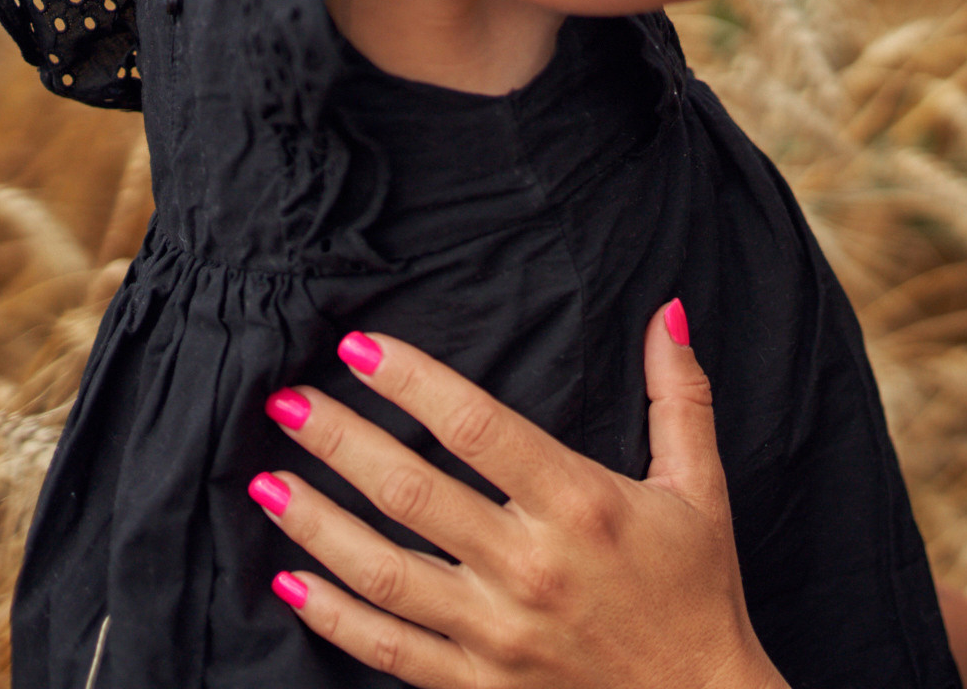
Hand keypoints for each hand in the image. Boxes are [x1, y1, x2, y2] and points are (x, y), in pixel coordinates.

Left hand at [254, 306, 785, 688]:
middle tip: (287, 401)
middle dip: (340, 442)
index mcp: (582, 506)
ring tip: (266, 481)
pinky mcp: (477, 682)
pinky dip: (332, 616)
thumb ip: (680, 398)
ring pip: (383, 571)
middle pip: (411, 492)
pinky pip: (386, 648)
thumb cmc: (698, 589)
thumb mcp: (700, 487)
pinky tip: (290, 582)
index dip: (414, 383)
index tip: (360, 349)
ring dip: (316, 524)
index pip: (478, 428)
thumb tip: (664, 315)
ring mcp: (496, 631)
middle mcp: (530, 566)